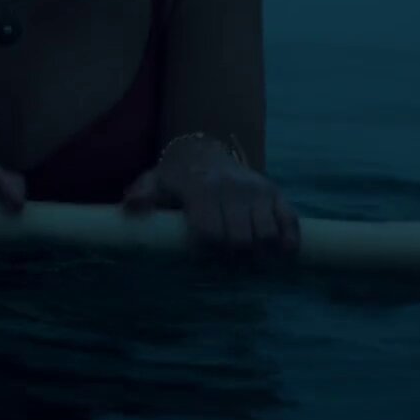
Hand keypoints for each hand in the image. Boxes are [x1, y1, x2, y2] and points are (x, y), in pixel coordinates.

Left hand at [122, 142, 298, 252]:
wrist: (205, 151)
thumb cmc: (178, 177)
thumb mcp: (155, 181)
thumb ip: (143, 193)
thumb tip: (131, 206)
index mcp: (201, 189)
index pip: (209, 233)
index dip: (207, 254)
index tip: (203, 263)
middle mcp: (232, 189)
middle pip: (240, 239)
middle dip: (234, 261)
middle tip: (227, 268)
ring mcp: (256, 190)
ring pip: (266, 234)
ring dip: (260, 256)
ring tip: (248, 263)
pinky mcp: (274, 192)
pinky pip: (289, 220)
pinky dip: (288, 241)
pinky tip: (280, 253)